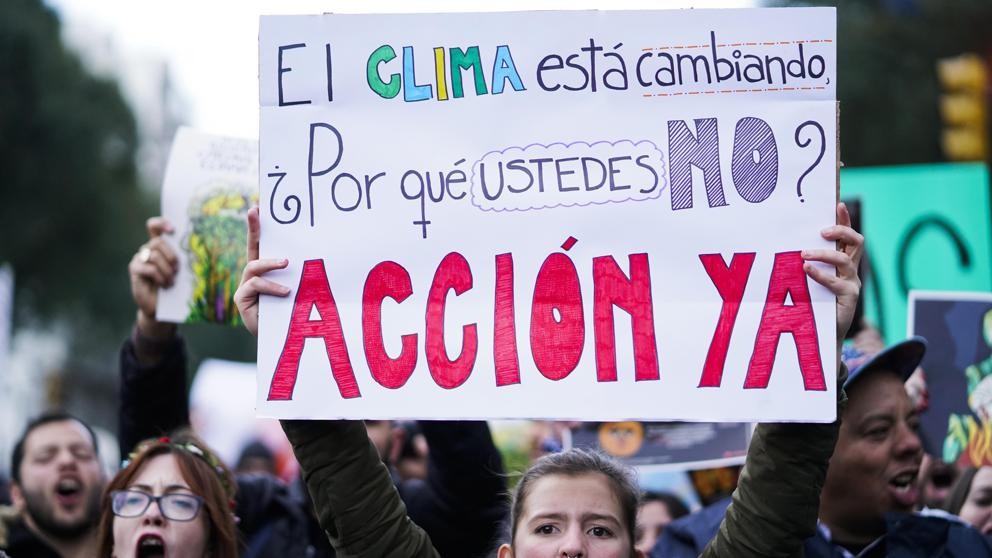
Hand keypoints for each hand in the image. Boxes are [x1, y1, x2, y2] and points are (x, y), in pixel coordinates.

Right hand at [129, 217, 178, 337]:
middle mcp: (147, 250)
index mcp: (159, 246)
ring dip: (166, 269)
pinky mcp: (135, 270)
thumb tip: (198, 246)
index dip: (161, 223)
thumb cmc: (174, 287)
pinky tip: (165, 284)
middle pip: (157, 242)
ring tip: (172, 280)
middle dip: (171, 255)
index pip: (154, 226)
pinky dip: (159, 276)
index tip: (172, 229)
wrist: (160, 307)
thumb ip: (182, 257)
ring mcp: (139, 259)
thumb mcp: (181, 270)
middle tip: (178, 269)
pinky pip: (148, 268)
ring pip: (154, 255)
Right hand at [234, 206, 289, 336]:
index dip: (258, 224)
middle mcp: (253, 275)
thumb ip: (301, 275)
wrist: (282, 340)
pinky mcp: (242, 299)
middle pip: (251, 246)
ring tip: (287, 263)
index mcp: (267, 269)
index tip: (259, 205)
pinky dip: (271, 287)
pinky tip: (286, 292)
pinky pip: (255, 286)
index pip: (262, 242)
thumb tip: (322, 252)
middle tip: (254, 210)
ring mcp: (245, 286)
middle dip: (252, 226)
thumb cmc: (293, 313)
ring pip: (253, 266)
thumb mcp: (300, 289)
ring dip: (270, 263)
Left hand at [802, 202, 863, 347]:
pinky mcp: (849, 298)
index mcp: (841, 262)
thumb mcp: (807, 279)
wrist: (822, 334)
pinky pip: (836, 282)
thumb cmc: (812, 304)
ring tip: (804, 255)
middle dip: (841, 231)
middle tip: (821, 232)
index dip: (845, 220)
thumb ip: (805, 263)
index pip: (847, 236)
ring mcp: (852, 283)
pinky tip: (806, 270)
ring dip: (824, 254)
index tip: (838, 205)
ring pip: (845, 260)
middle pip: (856, 242)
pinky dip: (821, 274)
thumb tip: (786, 246)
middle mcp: (850, 270)